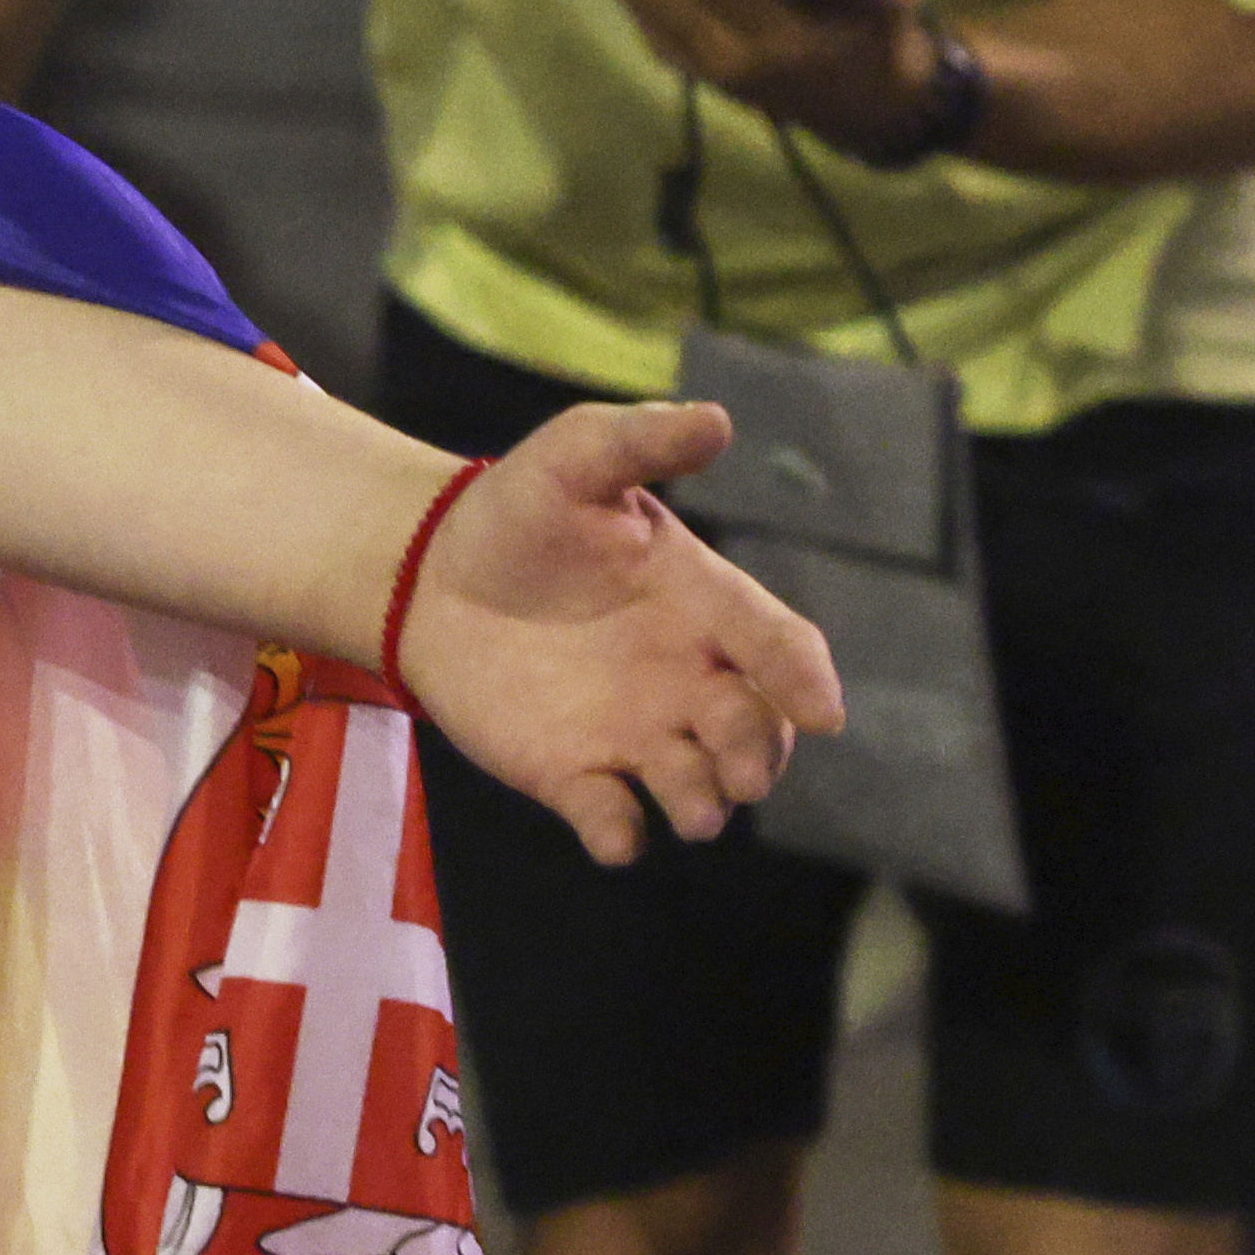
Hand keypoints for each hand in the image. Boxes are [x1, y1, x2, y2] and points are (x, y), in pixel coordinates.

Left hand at [391, 398, 846, 863]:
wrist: (431, 571)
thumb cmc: (524, 509)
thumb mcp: (577, 458)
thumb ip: (642, 442)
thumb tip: (716, 419)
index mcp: (704, 605)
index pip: (778, 646)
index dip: (805, 680)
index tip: (823, 712)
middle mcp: (686, 679)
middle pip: (752, 729)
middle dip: (760, 755)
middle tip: (746, 772)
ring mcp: (636, 732)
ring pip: (695, 785)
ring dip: (704, 802)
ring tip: (696, 809)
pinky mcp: (575, 772)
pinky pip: (612, 816)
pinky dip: (619, 832)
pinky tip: (614, 834)